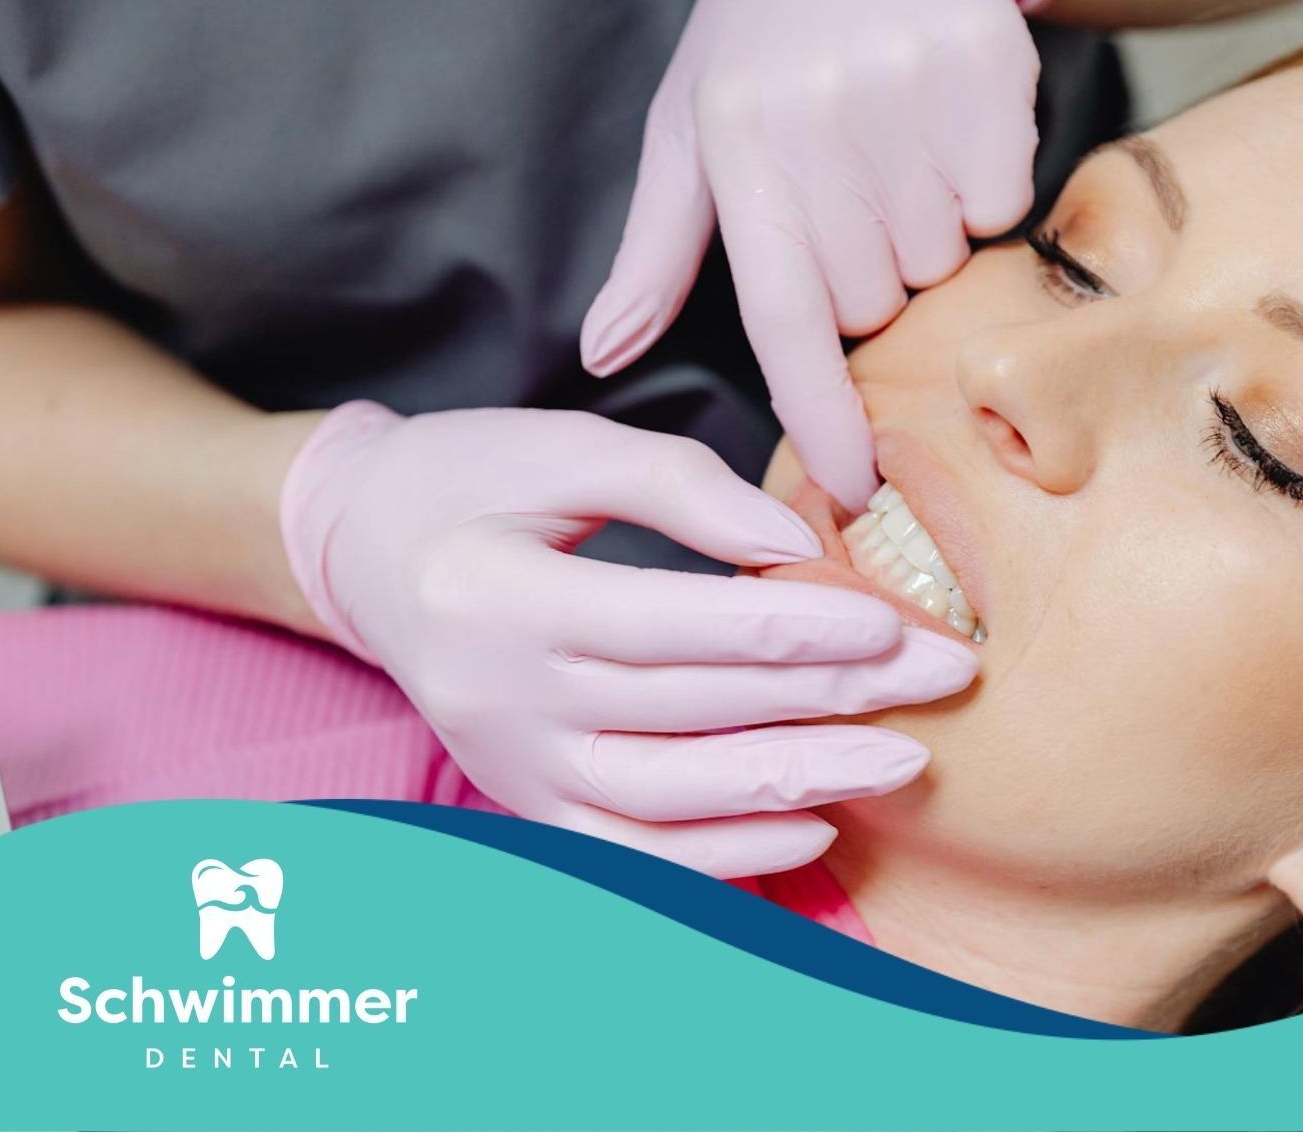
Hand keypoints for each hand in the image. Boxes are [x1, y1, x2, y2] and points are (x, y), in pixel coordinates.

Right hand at [279, 402, 977, 877]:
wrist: (364, 552)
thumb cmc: (469, 481)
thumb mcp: (559, 446)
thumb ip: (678, 484)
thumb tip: (796, 544)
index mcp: (494, 594)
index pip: (668, 623)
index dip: (788, 626)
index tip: (889, 621)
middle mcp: (495, 697)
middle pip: (688, 709)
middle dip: (830, 697)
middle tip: (939, 677)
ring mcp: (506, 765)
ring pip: (669, 798)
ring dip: (797, 781)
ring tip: (904, 758)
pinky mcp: (524, 802)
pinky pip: (630, 856)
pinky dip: (723, 855)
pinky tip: (813, 826)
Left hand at [580, 0, 1080, 509]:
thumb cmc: (766, 30)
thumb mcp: (689, 126)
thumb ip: (653, 252)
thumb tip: (601, 354)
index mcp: (736, 143)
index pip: (784, 318)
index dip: (820, 416)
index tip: (853, 487)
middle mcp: (821, 121)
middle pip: (873, 302)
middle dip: (867, 280)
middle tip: (851, 194)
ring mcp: (911, 93)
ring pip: (941, 261)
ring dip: (924, 236)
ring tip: (893, 150)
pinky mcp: (990, 71)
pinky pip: (1002, 205)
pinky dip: (981, 191)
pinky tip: (943, 129)